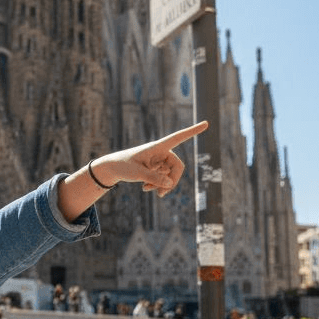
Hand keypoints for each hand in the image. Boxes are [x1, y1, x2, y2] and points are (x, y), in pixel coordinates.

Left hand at [57, 121, 206, 217]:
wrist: (112, 168)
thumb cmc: (123, 166)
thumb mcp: (137, 174)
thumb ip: (154, 179)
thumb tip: (170, 184)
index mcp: (157, 146)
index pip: (178, 137)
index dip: (192, 131)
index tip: (206, 123)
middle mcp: (161, 152)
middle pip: (177, 166)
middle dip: (172, 181)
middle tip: (162, 194)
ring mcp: (159, 160)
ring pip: (170, 175)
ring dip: (162, 185)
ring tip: (147, 190)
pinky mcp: (156, 168)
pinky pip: (164, 178)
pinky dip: (157, 185)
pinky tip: (145, 189)